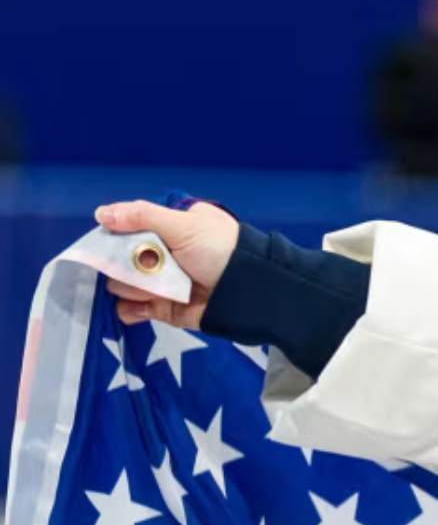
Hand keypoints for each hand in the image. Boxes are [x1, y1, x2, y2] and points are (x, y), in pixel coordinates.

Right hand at [92, 198, 240, 331]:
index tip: (119, 240)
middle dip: (122, 263)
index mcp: (166, 228)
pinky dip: (130, 310)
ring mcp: (159, 282)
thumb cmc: (221, 250)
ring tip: (159, 286)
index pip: (125, 228)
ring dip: (132, 286)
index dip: (115, 235)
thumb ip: (142, 216)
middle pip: (116, 258)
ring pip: (121, 284)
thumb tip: (101, 214)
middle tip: (145, 264)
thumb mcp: (185, 224)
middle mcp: (159, 253)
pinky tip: (140, 306)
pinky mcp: (162, 307)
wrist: (250, 292)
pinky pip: (132, 310)